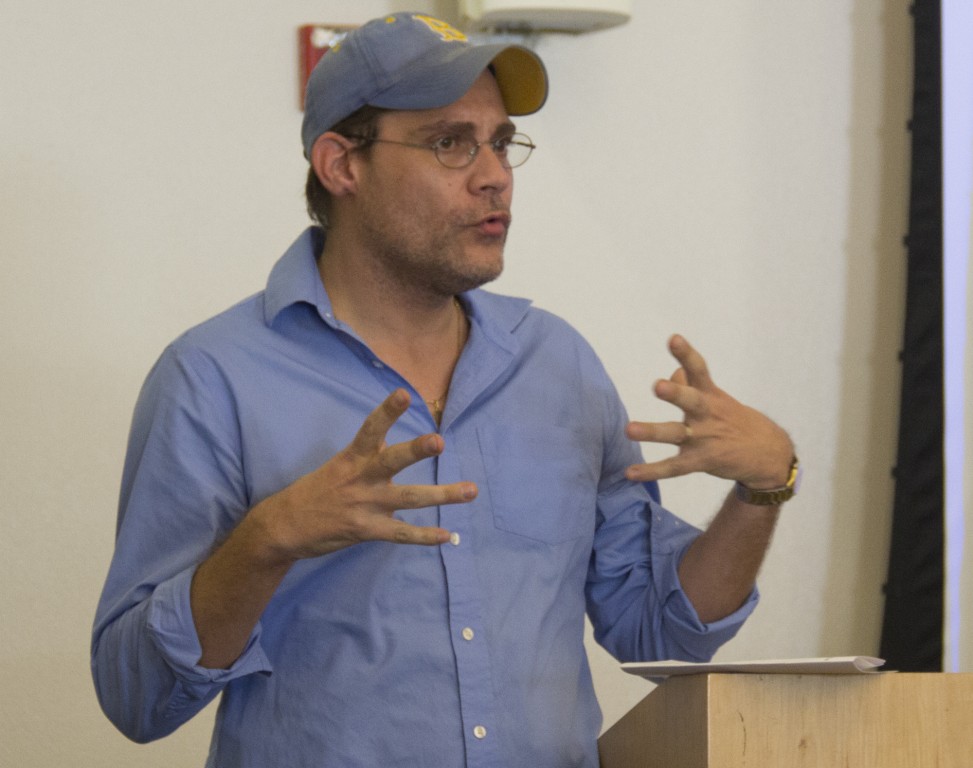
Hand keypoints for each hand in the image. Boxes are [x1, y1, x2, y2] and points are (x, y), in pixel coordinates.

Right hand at [252, 389, 475, 561]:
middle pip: (392, 460)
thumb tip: (395, 445)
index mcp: (352, 457)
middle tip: (440, 441)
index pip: (371, 429)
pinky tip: (448, 535)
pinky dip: (425, 536)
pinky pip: (401, 533)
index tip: (404, 393)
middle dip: (417, 450)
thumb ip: (367, 456)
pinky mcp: (365, 530)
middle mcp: (361, 478)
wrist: (283, 527)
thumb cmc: (315, 492)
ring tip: (470, 491)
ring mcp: (365, 505)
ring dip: (442, 495)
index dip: (387, 411)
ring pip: (409, 498)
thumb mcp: (338, 465)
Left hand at [624, 335, 792, 488]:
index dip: (687, 355)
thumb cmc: (736, 420)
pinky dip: (652, 471)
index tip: (674, 339)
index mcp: (711, 395)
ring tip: (629, 429)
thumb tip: (673, 371)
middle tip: (657, 385)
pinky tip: (630, 472)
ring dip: (653, 432)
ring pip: (675, 434)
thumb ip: (693, 383)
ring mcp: (704, 439)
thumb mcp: (718, 398)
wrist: (768, 454)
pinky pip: (674, 467)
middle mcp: (707, 414)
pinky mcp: (701, 461)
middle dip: (675, 393)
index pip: (699, 370)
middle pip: (691, 401)